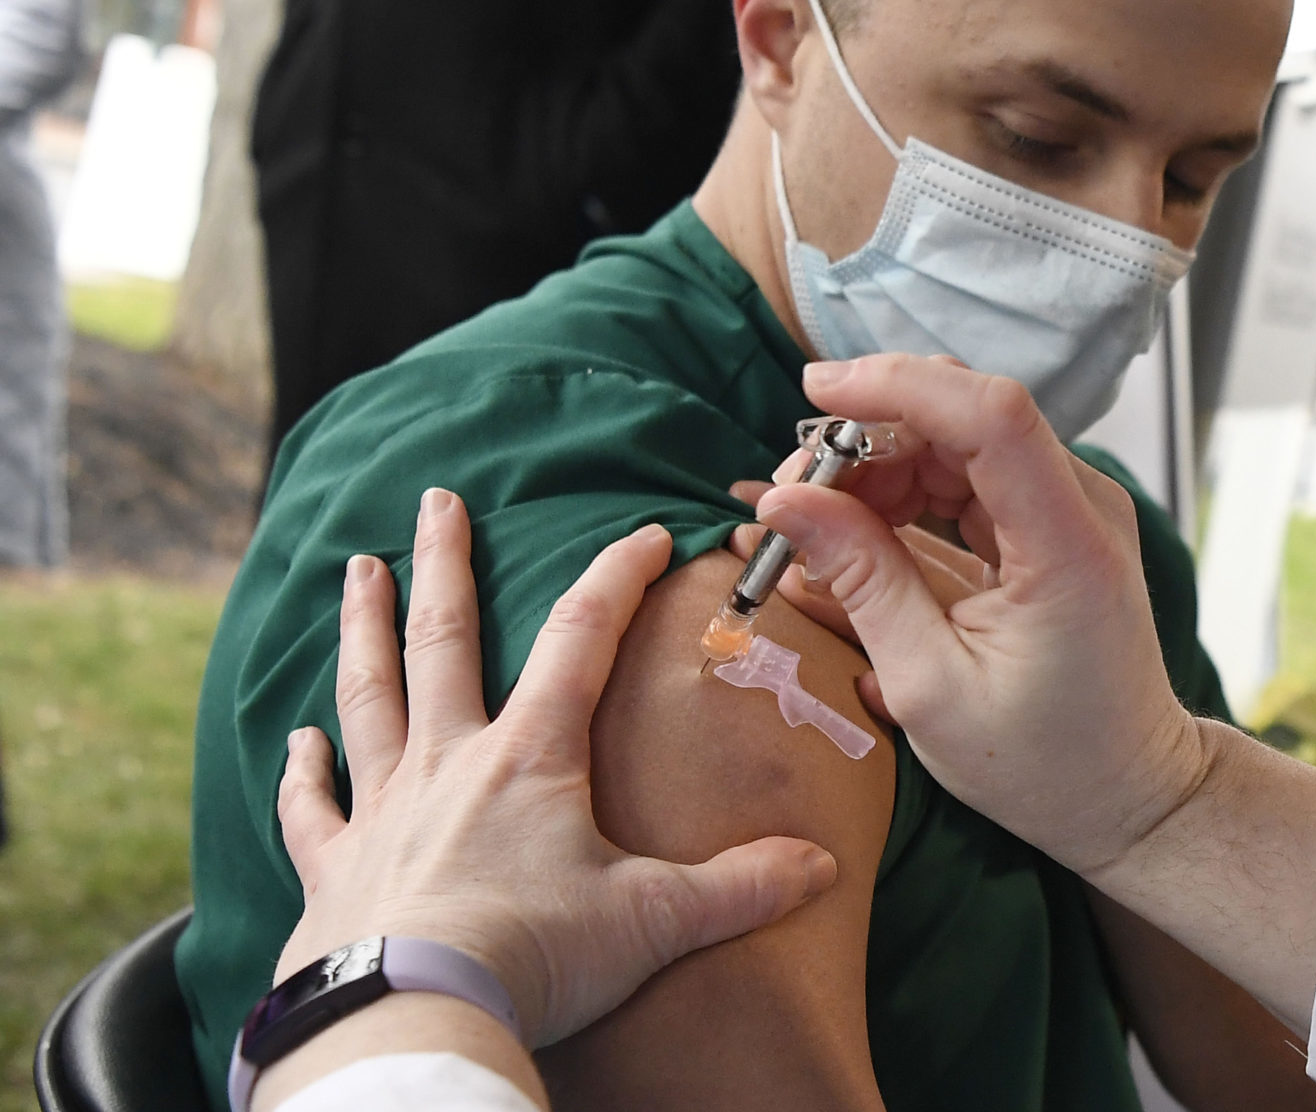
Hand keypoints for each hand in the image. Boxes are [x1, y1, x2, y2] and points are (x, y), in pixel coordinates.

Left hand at [274, 489, 839, 1047]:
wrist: (412, 1015)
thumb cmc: (532, 955)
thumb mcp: (653, 920)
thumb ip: (738, 887)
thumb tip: (818, 865)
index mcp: (530, 756)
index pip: (580, 639)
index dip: (617, 578)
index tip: (646, 534)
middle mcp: (449, 762)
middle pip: (444, 640)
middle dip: (444, 563)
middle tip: (436, 501)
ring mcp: (381, 809)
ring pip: (369, 695)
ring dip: (364, 629)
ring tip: (357, 571)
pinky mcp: (335, 868)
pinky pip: (312, 805)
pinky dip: (302, 770)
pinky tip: (296, 740)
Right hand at [750, 354, 1208, 876]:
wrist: (1127, 790)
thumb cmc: (1039, 762)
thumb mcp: (929, 687)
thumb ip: (862, 583)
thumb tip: (784, 502)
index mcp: (1068, 546)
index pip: (992, 417)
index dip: (901, 386)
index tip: (815, 394)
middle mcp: (1083, 507)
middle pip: (965, 418)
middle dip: (867, 437)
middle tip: (791, 495)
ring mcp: (1072, 509)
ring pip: (959, 441)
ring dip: (878, 466)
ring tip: (812, 525)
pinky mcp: (1052, 522)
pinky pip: (969, 475)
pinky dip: (906, 492)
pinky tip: (851, 532)